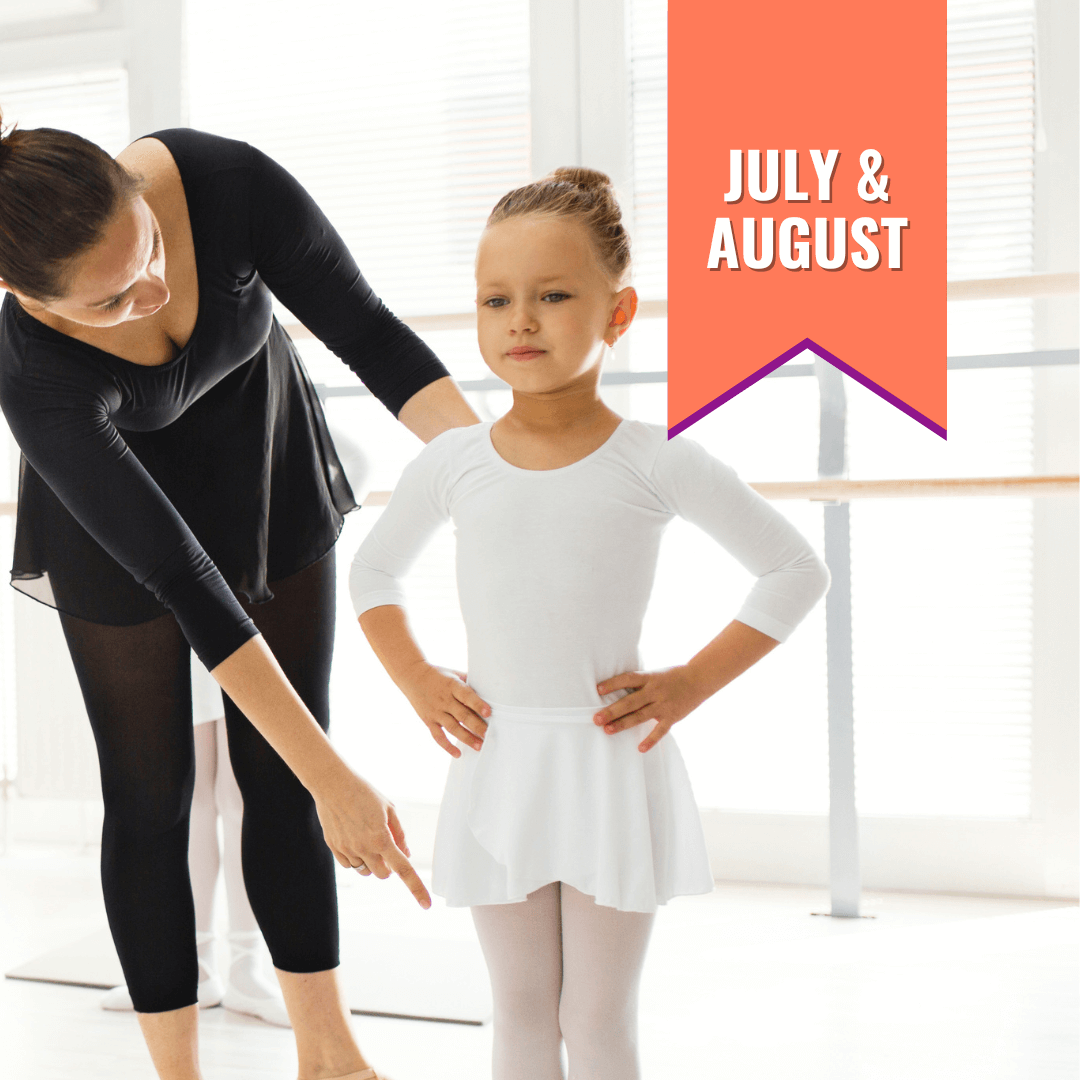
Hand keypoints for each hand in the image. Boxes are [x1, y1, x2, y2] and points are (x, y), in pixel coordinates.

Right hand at [313, 766, 431, 908]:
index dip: (416, 888)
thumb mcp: (389, 809)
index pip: (403, 869)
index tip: (426, 905)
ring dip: (371, 861)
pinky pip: (349, 864)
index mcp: (382, 838)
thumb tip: (405, 853)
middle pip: (383, 874)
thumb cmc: (364, 794)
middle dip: (388, 866)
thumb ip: (399, 834)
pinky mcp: (334, 849)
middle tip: (385, 846)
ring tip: (366, 836)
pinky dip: (355, 858)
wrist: (333, 785)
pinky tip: (353, 837)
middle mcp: (364, 848)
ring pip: (365, 871)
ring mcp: (347, 850)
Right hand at [399, 662, 489, 756]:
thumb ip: (469, 683)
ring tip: (479, 746)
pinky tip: (458, 753)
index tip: (489, 713)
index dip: (478, 704)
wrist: (412, 676)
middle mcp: (444, 700)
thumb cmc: (438, 675)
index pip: (466, 696)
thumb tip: (488, 690)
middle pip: (462, 715)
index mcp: (452, 686)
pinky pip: (438, 736)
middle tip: (489, 735)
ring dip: (467, 738)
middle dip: (477, 726)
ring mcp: (436, 711)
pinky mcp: (429, 720)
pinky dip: (447, 746)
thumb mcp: (454, 674)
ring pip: (453, 728)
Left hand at [593, 666, 709, 751]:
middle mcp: (655, 691)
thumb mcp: (655, 673)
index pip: (628, 679)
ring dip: (623, 724)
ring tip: (607, 730)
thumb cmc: (672, 676)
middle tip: (596, 718)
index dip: (613, 684)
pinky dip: (651, 740)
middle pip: (630, 702)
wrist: (699, 679)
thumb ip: (639, 683)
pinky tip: (640, 748)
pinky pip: (660, 730)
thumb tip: (616, 689)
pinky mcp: (672, 717)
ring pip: (640, 716)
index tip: (598, 690)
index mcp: (649, 678)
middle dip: (612, 710)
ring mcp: (664, 705)